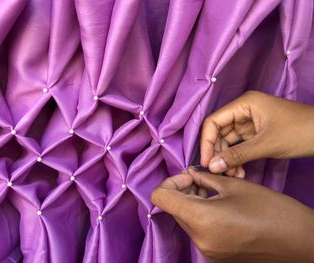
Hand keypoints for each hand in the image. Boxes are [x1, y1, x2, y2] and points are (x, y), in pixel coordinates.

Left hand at [151, 168, 313, 262]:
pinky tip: (219, 205)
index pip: (161, 197)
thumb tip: (190, 173)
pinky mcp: (214, 254)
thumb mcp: (234, 185)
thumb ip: (205, 177)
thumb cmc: (270, 209)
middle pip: (173, 207)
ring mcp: (205, 249)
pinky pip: (197, 229)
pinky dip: (200, 214)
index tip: (189, 176)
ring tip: (213, 190)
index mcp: (200, 218)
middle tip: (202, 179)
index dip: (171, 181)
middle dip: (183, 190)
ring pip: (185, 218)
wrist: (299, 242)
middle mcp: (198, 238)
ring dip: (192, 201)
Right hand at [200, 91, 313, 176]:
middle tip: (219, 172)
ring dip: (228, 158)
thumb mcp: (266, 144)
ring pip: (229, 141)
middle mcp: (244, 110)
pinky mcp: (257, 132)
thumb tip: (212, 167)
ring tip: (233, 174)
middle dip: (218, 153)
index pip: (214, 122)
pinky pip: (240, 145)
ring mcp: (250, 122)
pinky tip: (240, 171)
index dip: (207, 142)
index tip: (206, 162)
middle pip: (220, 132)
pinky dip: (238, 158)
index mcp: (244, 104)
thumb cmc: (300, 132)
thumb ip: (237, 155)